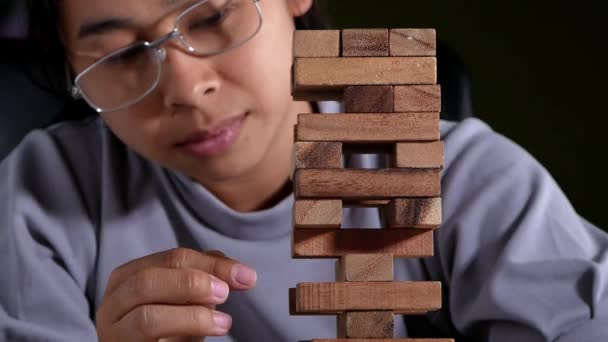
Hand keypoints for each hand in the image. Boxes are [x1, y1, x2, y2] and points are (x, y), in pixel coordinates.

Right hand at [96, 248, 256, 340]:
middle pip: (152, 277)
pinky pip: (146, 333)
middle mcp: (114, 299)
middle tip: (227, 292)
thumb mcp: (187, 300)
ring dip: (192, 313)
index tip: (246, 276)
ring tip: (224, 321)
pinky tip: (213, 329)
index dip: (212, 264)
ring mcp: (113, 328)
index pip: (173, 258)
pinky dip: (184, 326)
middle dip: (195, 281)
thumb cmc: (167, 331)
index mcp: (129, 276)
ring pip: (147, 312)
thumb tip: (234, 268)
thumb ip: (204, 276)